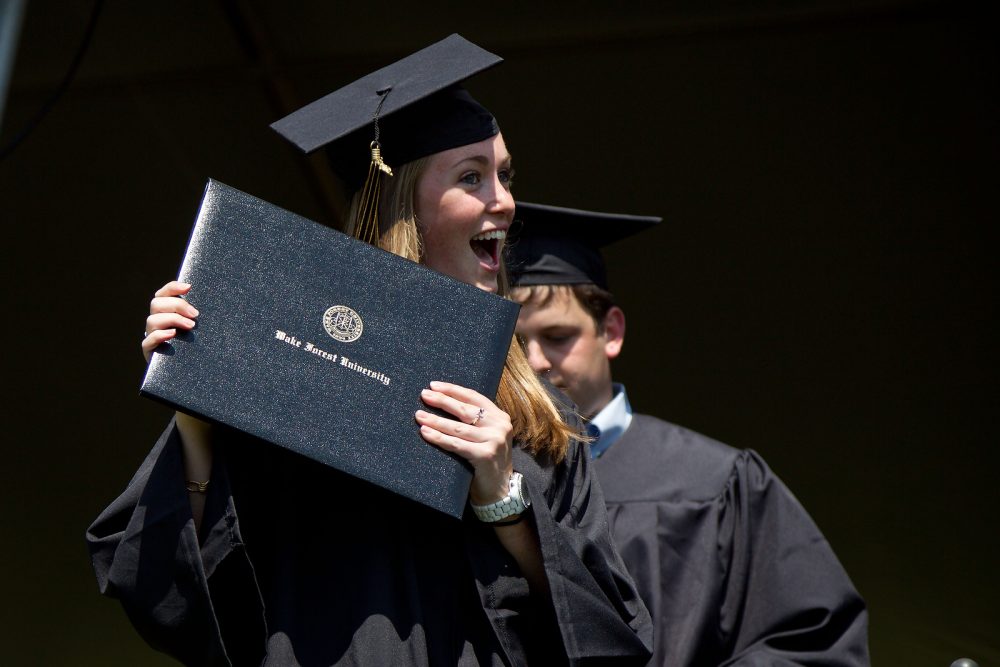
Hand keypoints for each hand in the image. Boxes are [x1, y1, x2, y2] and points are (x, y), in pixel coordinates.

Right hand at [142, 281, 198, 362]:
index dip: (173, 287)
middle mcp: (157, 322)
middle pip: (156, 303)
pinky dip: (159, 335)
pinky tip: (173, 334)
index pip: (163, 294)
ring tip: (190, 326)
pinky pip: (148, 341)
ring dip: (172, 319)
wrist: (193, 370)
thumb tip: (212, 299)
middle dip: (177, 305)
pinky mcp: (151, 352)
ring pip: (152, 320)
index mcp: (166, 312)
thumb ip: (197, 314)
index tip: (189, 287)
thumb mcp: (200, 327)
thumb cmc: (199, 344)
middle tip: (195, 315)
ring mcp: (152, 336)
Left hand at [415, 381, 513, 504]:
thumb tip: (444, 402)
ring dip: (435, 420)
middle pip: (465, 410)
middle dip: (442, 401)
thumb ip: (475, 421)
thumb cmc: (487, 459)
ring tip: (419, 415)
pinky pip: (456, 444)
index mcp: (500, 416)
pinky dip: (439, 438)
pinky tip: (426, 432)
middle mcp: (499, 426)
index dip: (453, 390)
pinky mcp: (485, 455)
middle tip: (423, 395)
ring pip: (458, 427)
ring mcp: (494, 440)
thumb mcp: (487, 435)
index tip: (434, 386)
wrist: (500, 489)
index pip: (473, 397)